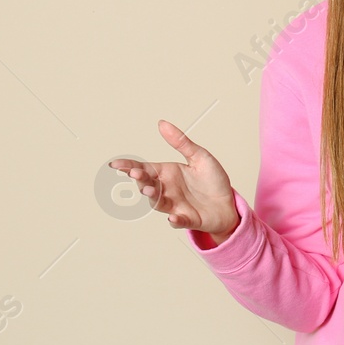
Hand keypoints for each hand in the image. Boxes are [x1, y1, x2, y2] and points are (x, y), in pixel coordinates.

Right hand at [109, 119, 238, 240]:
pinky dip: (175, 220)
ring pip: (158, 202)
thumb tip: (162, 123)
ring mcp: (175, 205)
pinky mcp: (188, 218)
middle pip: (147, 184)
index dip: (129, 166)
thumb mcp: (199, 156)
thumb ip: (181, 142)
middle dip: (139, 179)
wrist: (228, 203)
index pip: (144, 168)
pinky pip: (179, 220)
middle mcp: (167, 189)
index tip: (115, 164)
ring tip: (148, 189)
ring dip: (153, 197)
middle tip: (135, 173)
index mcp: (167, 173)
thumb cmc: (212, 181)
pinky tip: (173, 217)